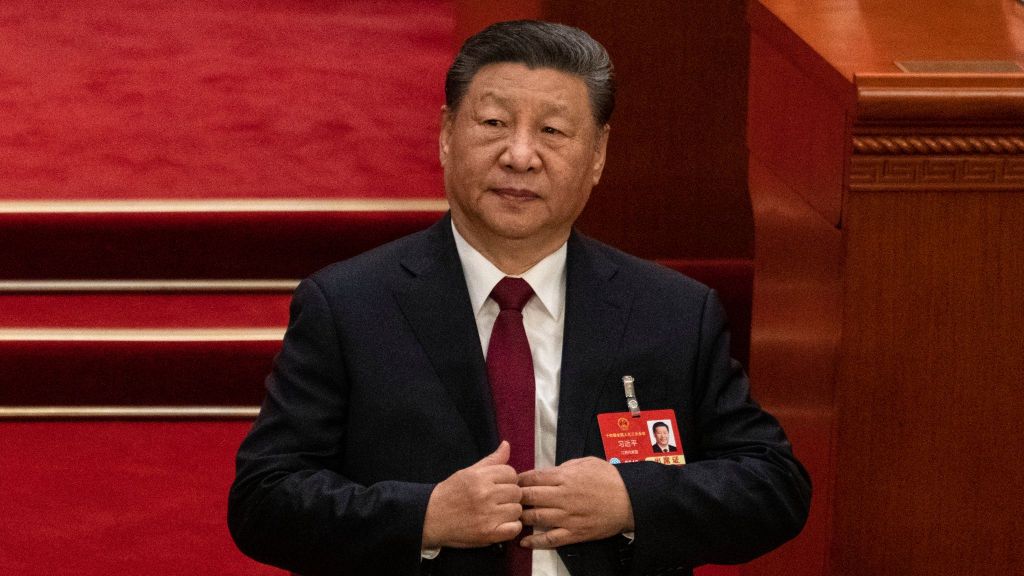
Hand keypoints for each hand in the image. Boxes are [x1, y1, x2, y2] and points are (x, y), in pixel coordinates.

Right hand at [422, 441, 522, 548]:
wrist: (430, 518)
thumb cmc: (450, 494)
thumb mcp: (468, 472)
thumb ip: (491, 461)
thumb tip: (507, 445)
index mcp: (479, 477)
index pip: (511, 473)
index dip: (507, 479)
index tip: (498, 486)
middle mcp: (484, 495)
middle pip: (516, 491)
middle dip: (509, 495)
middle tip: (497, 500)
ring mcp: (487, 515)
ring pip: (517, 510)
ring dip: (510, 512)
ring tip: (496, 512)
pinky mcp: (489, 533)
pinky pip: (515, 528)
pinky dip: (511, 527)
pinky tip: (500, 524)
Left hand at [518, 457, 634, 548]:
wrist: (631, 500)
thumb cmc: (610, 478)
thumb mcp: (587, 462)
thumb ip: (565, 466)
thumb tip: (547, 472)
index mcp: (565, 477)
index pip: (532, 477)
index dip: (518, 480)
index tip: (510, 482)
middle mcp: (563, 497)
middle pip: (529, 497)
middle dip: (515, 498)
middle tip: (507, 499)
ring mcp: (567, 517)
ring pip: (536, 518)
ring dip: (521, 518)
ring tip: (512, 518)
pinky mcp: (574, 533)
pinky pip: (550, 539)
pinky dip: (535, 542)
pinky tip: (524, 542)